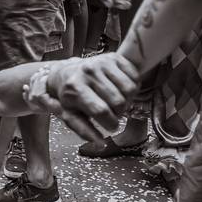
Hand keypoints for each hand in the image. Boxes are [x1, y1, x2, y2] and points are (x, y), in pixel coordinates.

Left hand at [25, 54, 139, 141]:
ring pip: (130, 89)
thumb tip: (101, 143)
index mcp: (75, 88)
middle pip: (118, 101)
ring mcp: (101, 62)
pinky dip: (133, 88)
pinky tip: (121, 90)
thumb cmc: (70, 97)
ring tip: (116, 102)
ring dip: (128, 101)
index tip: (111, 127)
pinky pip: (135, 77)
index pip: (101, 111)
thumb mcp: (70, 115)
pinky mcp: (113, 57)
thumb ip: (84, 130)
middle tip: (112, 114)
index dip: (111, 124)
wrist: (66, 73)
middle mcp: (88, 72)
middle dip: (119, 114)